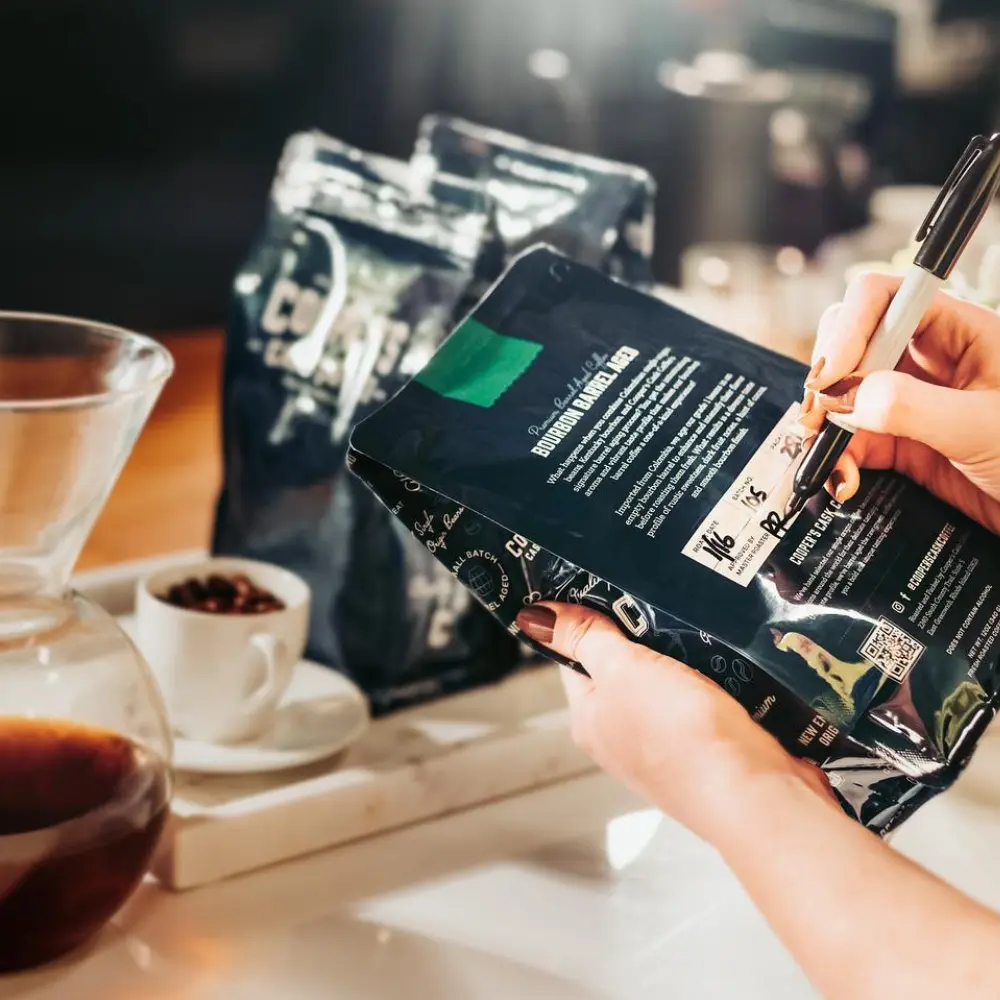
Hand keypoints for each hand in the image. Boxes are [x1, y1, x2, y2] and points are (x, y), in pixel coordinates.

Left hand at [516, 603, 835, 843]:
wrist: (756, 794)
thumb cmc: (680, 736)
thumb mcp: (622, 671)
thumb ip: (584, 639)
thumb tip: (533, 616)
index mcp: (590, 720)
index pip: (574, 657)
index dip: (586, 619)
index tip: (607, 582)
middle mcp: (624, 736)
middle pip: (625, 668)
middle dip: (643, 632)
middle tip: (661, 590)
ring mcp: (670, 745)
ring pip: (671, 681)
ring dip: (685, 651)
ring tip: (700, 613)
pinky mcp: (714, 746)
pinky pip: (709, 697)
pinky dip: (717, 674)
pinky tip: (731, 653)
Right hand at [802, 273, 999, 532]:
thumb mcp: (981, 425)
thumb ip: (912, 407)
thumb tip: (850, 397)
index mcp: (959, 331)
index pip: (883, 298)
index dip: (849, 327)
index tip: (833, 373)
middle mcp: (928, 359)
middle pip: (851, 341)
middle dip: (827, 376)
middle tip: (819, 413)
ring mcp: (911, 402)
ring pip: (843, 395)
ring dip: (824, 423)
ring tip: (826, 456)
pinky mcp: (901, 445)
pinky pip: (850, 440)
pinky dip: (836, 458)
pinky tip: (844, 479)